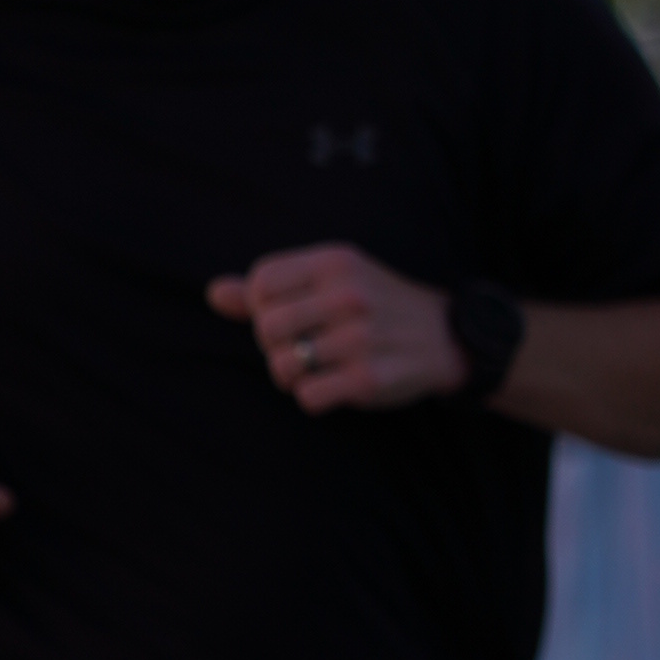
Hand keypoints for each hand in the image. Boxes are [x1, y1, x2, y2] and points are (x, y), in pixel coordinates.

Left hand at [211, 241, 467, 413]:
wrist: (446, 337)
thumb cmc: (375, 307)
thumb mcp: (331, 280)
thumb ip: (274, 288)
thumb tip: (214, 294)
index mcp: (335, 262)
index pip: (261, 281)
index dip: (261, 306)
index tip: (287, 316)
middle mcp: (348, 294)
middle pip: (266, 327)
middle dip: (273, 345)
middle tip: (299, 349)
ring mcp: (360, 337)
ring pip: (281, 366)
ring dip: (292, 376)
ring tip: (318, 368)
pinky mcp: (369, 379)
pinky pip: (308, 397)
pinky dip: (314, 397)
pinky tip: (335, 385)